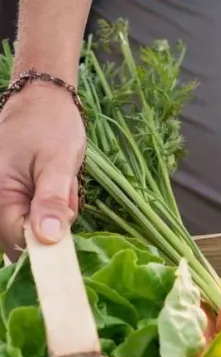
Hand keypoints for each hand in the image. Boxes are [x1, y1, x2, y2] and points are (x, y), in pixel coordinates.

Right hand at [0, 83, 85, 261]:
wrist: (45, 98)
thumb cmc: (52, 126)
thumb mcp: (58, 164)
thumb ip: (51, 202)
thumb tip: (47, 239)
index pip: (16, 241)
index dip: (44, 245)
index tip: (65, 223)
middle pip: (26, 235)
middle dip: (53, 221)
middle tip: (63, 190)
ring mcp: (5, 193)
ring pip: (36, 223)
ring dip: (57, 209)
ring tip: (62, 180)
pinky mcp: (15, 190)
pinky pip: (37, 208)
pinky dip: (53, 200)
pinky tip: (59, 181)